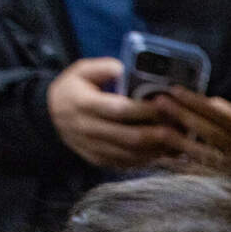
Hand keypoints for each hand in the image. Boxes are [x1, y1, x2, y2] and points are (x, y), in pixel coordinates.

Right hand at [46, 57, 196, 168]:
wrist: (50, 116)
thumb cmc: (73, 89)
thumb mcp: (81, 70)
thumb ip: (104, 67)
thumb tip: (127, 69)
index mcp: (83, 104)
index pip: (119, 110)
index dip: (145, 110)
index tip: (166, 105)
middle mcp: (86, 129)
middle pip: (129, 137)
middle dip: (158, 134)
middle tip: (180, 129)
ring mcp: (92, 148)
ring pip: (131, 155)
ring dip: (157, 150)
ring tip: (178, 141)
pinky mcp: (99, 161)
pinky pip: (127, 163)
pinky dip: (148, 158)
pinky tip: (165, 151)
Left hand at [153, 87, 230, 175]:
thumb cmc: (228, 128)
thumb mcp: (228, 113)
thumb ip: (210, 107)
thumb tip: (182, 96)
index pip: (217, 113)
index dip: (195, 101)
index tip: (174, 90)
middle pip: (209, 132)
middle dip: (183, 115)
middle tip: (161, 102)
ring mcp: (227, 165)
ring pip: (201, 152)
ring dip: (177, 139)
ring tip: (157, 127)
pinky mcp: (214, 178)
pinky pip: (193, 169)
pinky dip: (176, 162)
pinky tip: (160, 153)